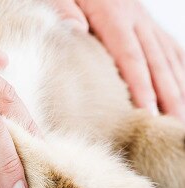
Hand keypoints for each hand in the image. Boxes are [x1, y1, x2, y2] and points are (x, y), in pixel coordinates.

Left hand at [55, 0, 184, 121]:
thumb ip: (65, 11)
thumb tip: (77, 30)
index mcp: (113, 16)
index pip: (130, 58)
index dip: (141, 86)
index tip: (147, 112)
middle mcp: (135, 20)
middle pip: (155, 63)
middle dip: (166, 96)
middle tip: (171, 125)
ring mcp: (144, 20)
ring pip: (167, 57)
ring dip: (176, 87)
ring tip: (180, 114)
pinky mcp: (146, 21)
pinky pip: (168, 46)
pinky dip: (179, 67)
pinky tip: (182, 86)